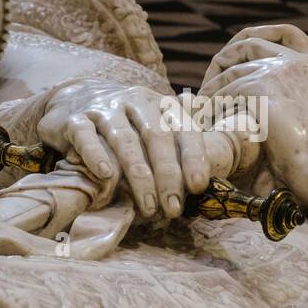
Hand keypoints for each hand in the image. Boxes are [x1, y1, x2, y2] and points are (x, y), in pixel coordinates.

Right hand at [37, 79, 209, 218]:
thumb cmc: (125, 121)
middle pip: (156, 137)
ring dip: (138, 175)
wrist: (74, 98)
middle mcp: (134, 101)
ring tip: (148, 206)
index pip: (183, 128)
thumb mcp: (156, 119)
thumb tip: (232, 141)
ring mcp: (104, 109)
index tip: (198, 186)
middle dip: (167, 175)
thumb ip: (186, 130)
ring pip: (124, 140)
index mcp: (159, 104)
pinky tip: (106, 176)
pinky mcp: (76, 120)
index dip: (193, 156)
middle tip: (172, 208)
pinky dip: (96, 155)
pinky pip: (87, 137)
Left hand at [200, 25, 307, 209]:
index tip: (238, 51)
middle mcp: (295, 62)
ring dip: (212, 89)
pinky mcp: (260, 89)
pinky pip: (225, 91)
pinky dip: (212, 105)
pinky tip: (208, 122)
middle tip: (210, 84)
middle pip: (248, 43)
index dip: (258, 36)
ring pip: (231, 71)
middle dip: (224, 60)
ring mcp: (278, 72)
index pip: (285, 35)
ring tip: (203, 109)